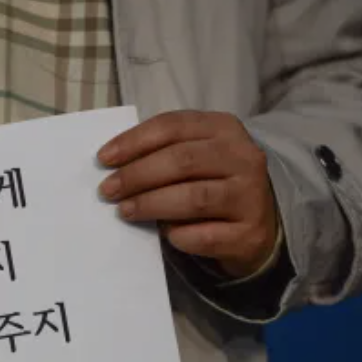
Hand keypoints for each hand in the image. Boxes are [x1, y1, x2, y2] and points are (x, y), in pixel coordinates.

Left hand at [97, 111, 278, 277]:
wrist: (257, 227)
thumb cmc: (213, 183)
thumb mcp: (196, 156)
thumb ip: (163, 152)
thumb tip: (112, 164)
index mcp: (225, 129)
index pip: (173, 126)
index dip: (135, 141)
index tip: (104, 159)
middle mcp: (244, 158)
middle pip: (182, 161)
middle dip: (137, 175)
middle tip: (108, 190)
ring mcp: (251, 196)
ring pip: (194, 197)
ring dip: (151, 204)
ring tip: (125, 211)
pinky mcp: (249, 234)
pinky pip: (205, 235)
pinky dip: (178, 236)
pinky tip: (164, 235)